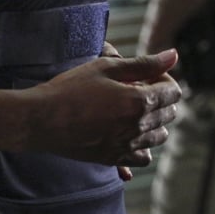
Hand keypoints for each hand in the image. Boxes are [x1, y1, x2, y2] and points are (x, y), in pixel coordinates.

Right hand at [24, 48, 181, 169]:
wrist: (40, 119)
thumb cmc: (70, 88)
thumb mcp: (106, 67)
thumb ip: (144, 63)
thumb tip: (173, 55)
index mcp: (139, 101)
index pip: (173, 92)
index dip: (163, 79)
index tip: (145, 75)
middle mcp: (137, 127)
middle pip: (169, 113)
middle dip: (159, 98)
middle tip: (135, 89)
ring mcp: (126, 145)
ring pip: (160, 136)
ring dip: (154, 121)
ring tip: (132, 109)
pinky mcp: (114, 158)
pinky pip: (143, 157)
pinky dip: (143, 145)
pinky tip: (129, 132)